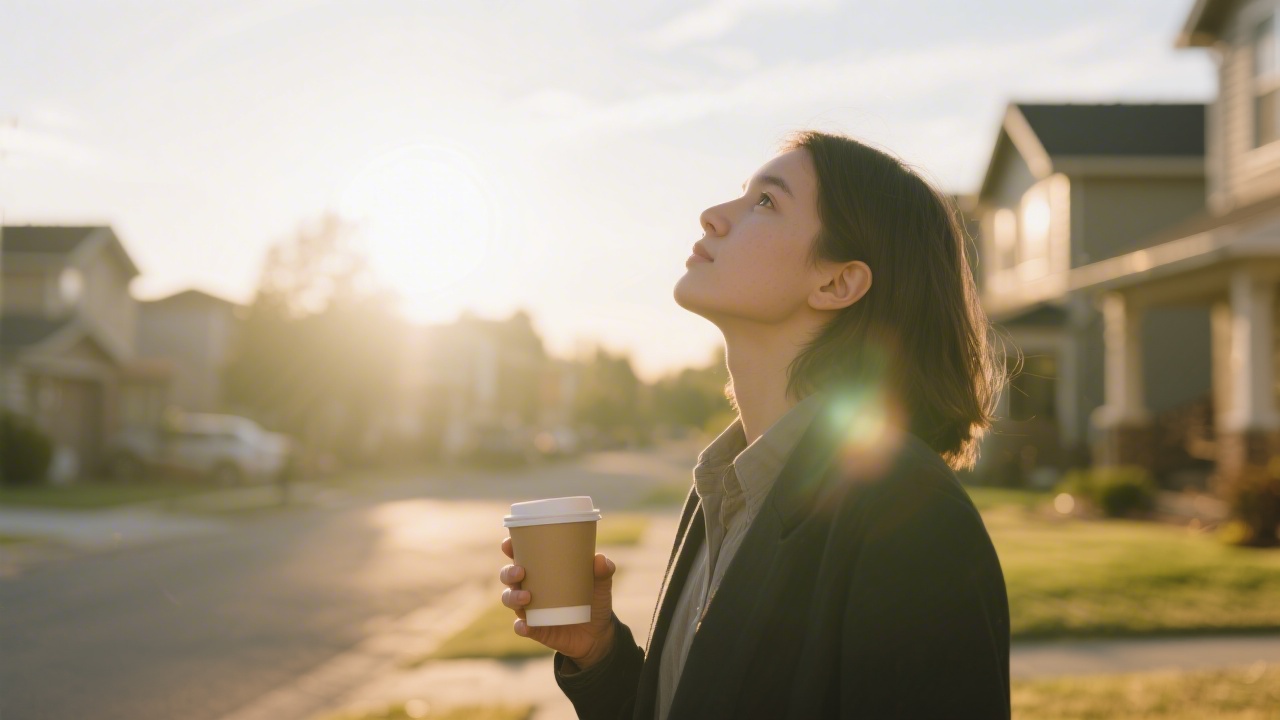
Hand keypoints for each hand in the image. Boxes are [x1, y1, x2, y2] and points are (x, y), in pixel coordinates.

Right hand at [499, 536, 617, 669]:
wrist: (598, 634)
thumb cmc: (595, 601)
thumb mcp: (601, 585)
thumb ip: (604, 571)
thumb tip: (600, 559)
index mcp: (542, 571)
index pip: (521, 555)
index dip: (510, 548)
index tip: (508, 543)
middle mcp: (531, 588)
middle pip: (509, 577)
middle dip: (509, 573)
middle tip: (521, 572)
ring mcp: (531, 610)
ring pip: (510, 600)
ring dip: (512, 597)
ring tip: (527, 597)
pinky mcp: (535, 629)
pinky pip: (521, 628)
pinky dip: (521, 626)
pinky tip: (526, 625)